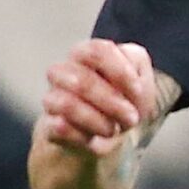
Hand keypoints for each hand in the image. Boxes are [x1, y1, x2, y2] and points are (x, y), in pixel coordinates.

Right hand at [40, 39, 159, 155]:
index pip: (97, 51)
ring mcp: (53, 98)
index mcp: (85, 53)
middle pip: (81, 81)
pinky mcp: (49, 125)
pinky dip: (84, 136)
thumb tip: (124, 73)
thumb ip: (135, 60)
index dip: (121, 72)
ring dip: (99, 122)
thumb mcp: (139, 70)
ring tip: (113, 129)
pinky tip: (93, 136)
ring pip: (67, 105)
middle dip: (113, 103)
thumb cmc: (123, 93)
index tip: (137, 90)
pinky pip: (60, 129)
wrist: (111, 128)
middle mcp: (62, 72)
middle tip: (132, 117)